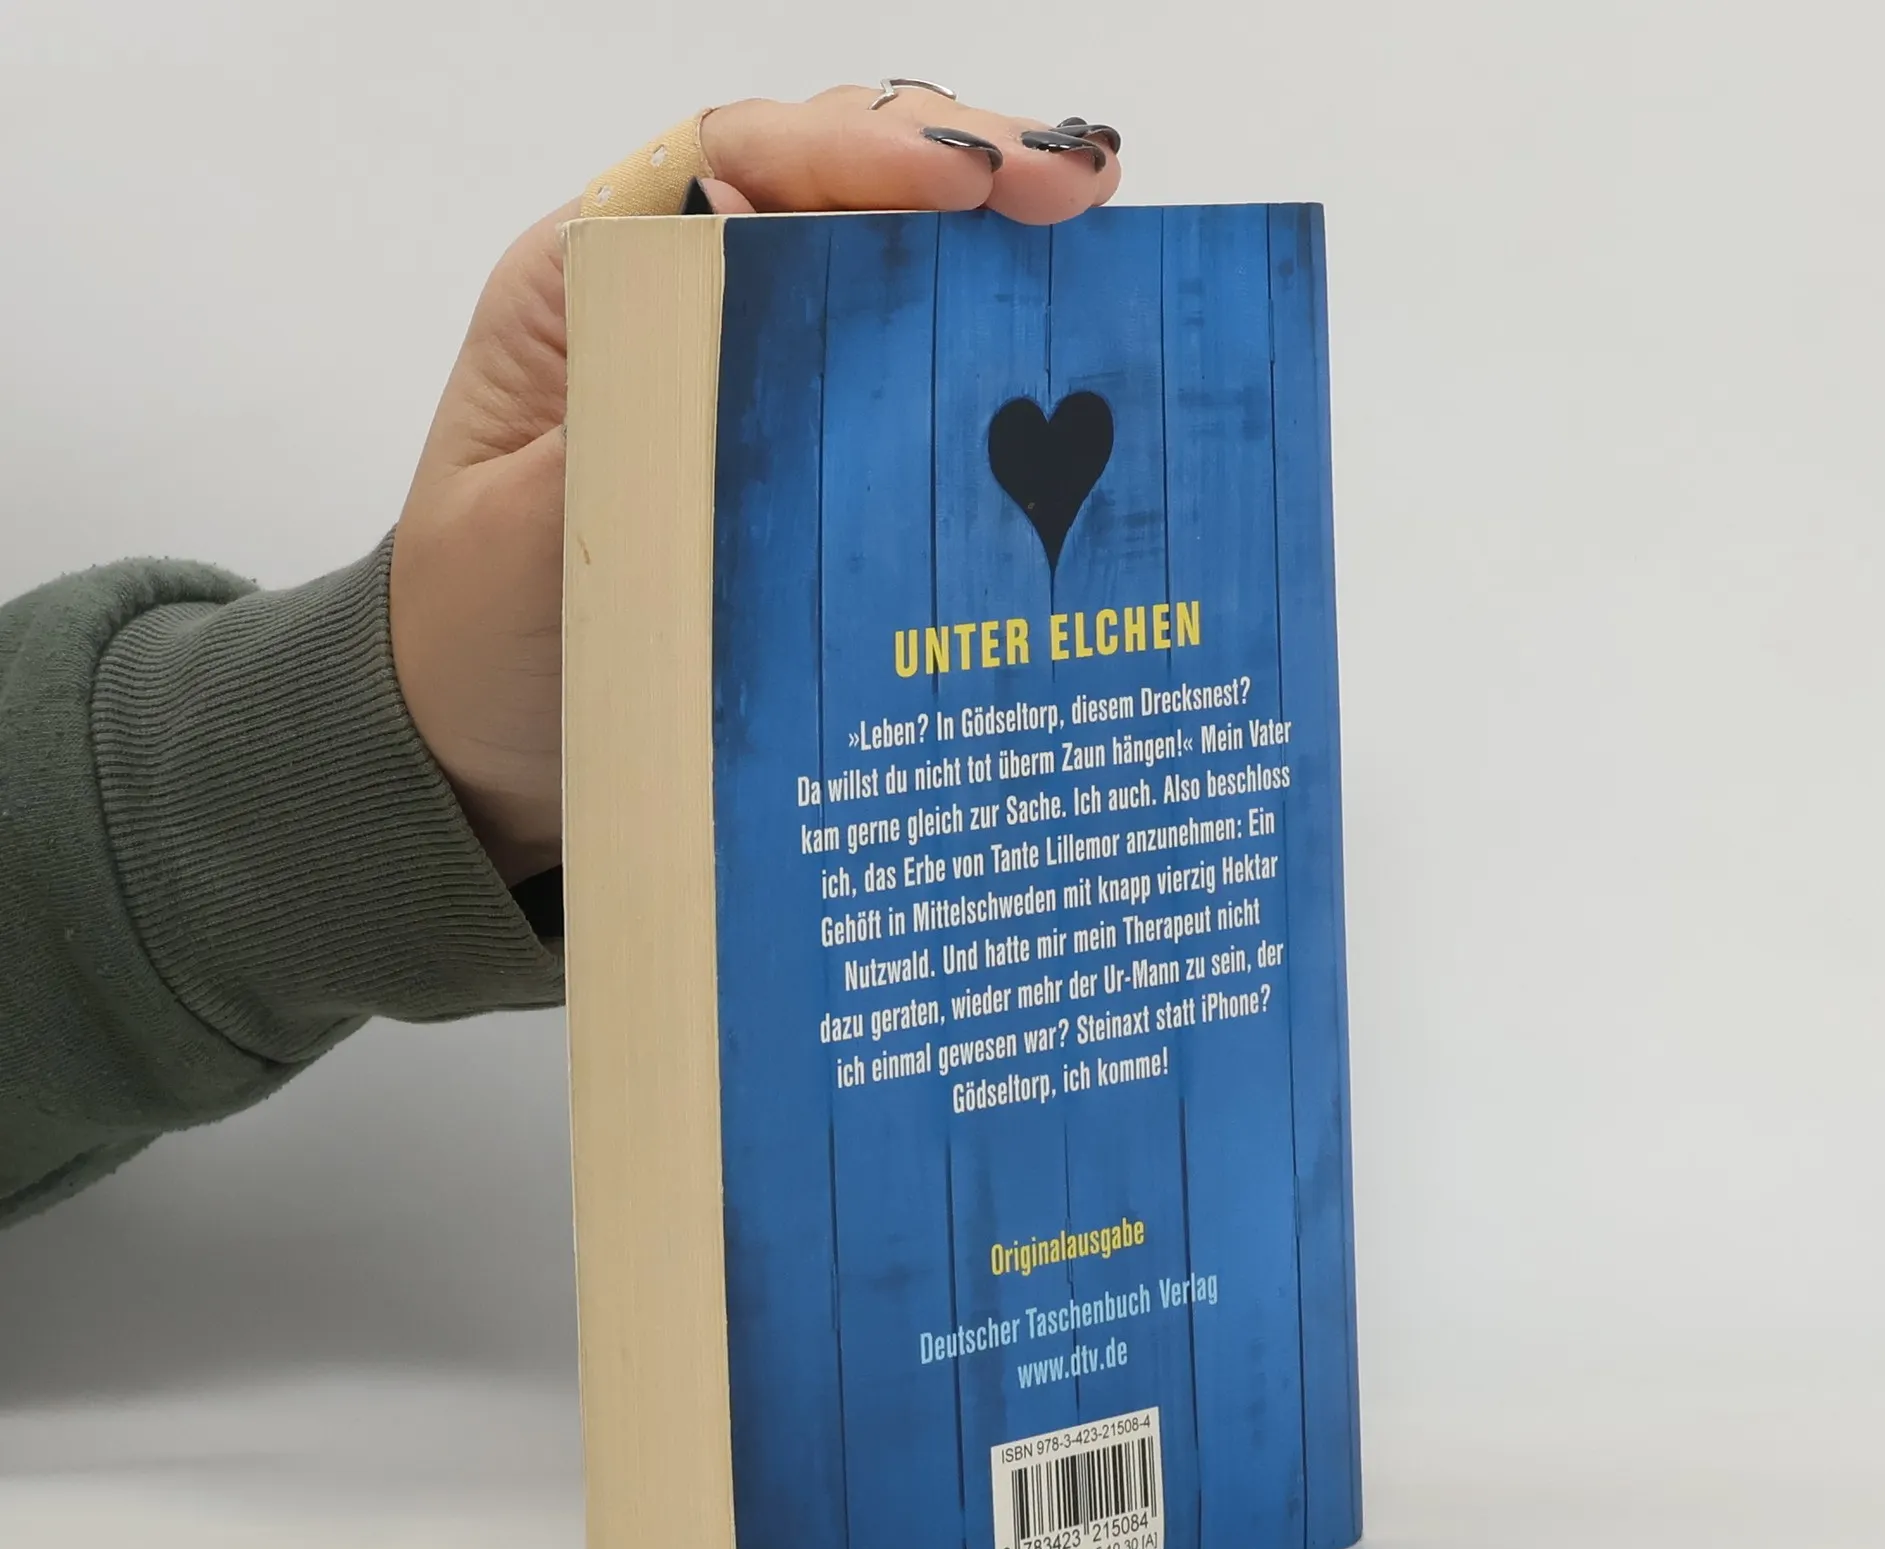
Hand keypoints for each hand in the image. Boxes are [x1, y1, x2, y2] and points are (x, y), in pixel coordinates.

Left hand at [389, 85, 1122, 886]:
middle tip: (1079, 186)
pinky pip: (887, 378)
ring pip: (875, 265)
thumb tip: (749, 314)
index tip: (968, 181)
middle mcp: (675, 305)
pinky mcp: (789, 457)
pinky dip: (968, 353)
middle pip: (830, 182)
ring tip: (1093, 229)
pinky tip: (1050, 348)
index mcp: (589, 287)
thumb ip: (629, 423)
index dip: (859, 150)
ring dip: (983, 243)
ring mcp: (742, 377)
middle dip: (959, 161)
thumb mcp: (532, 534)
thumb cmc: (479, 641)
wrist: (483, 751)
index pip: (737, 158)